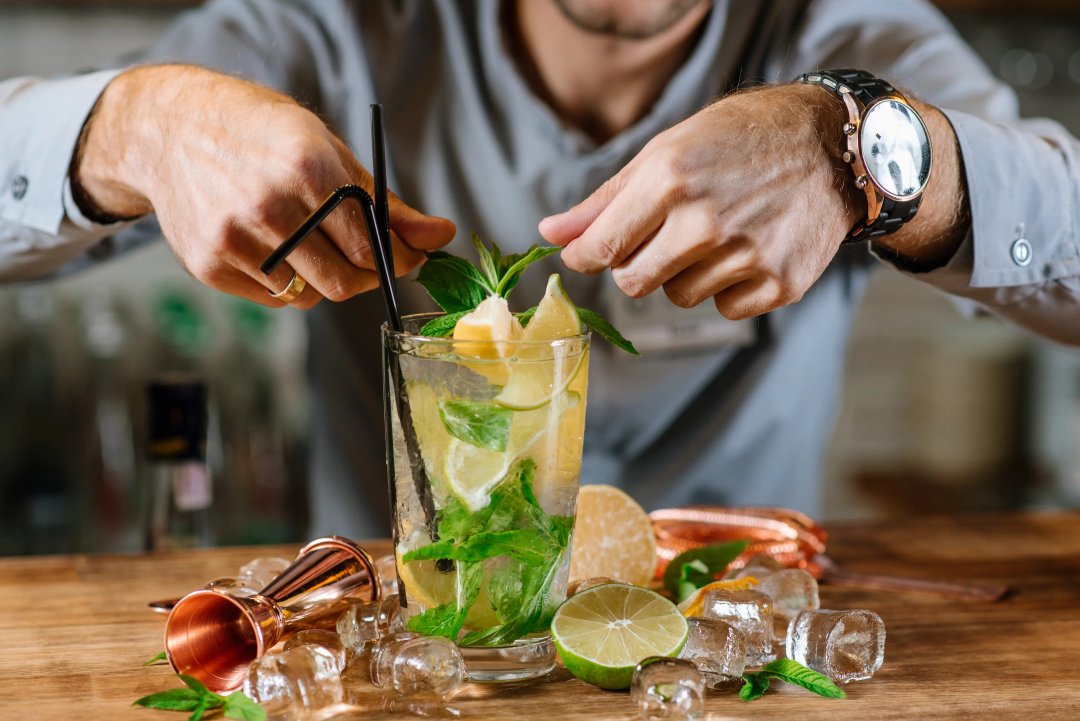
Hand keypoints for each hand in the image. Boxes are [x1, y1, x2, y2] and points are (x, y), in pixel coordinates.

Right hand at [72, 65, 455, 308]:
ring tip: (311, 241)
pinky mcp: (209, 265)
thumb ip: (386, 202)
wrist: (171, 129)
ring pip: (310, 295)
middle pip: (345, 281)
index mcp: (307, 167)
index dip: (400, 259)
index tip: (409, 257)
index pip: (372, 245)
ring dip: (325, 280)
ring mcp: (234, 238)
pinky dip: (288, 283)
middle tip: (366, 259)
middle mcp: (268, 205)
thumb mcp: (328, 149)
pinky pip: (274, 297)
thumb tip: (442, 235)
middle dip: (367, 277)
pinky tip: (274, 246)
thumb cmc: (262, 135)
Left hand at [539, 84, 859, 318]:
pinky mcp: (779, 284)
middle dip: (636, 265)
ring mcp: (746, 256)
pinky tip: (748, 249)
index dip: (585, 257)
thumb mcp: (666, 150)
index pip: (601, 249)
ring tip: (717, 232)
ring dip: (686, 273)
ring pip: (679, 297)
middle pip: (634, 282)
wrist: (832, 146)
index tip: (586, 254)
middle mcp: (705, 221)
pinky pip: (724, 308)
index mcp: (669, 180)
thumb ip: (605, 200)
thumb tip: (550, 235)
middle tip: (664, 235)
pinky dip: (728, 287)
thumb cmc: (739, 140)